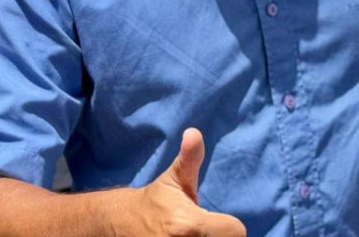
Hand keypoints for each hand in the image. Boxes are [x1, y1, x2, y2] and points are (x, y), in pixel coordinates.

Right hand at [121, 128, 245, 236]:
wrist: (122, 225)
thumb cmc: (157, 202)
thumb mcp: (174, 179)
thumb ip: (189, 158)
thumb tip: (194, 132)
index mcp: (190, 225)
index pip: (236, 231)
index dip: (227, 226)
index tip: (211, 221)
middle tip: (200, 231)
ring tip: (193, 236)